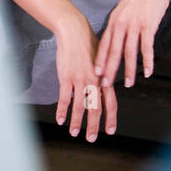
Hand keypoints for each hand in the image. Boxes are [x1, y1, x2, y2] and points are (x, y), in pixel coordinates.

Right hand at [54, 12, 116, 141]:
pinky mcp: (66, 77)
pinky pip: (64, 98)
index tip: (110, 130)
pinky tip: (60, 119)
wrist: (74, 31)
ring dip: (77, 122)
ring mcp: (80, 79)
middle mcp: (94, 81)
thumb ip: (102, 76)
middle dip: (94, 126)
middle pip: (96, 108)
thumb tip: (103, 87)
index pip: (110, 102)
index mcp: (104, 78)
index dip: (110, 118)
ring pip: (80, 106)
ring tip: (74, 133)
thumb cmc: (88, 43)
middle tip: (91, 139)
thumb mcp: (101, 59)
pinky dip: (62, 110)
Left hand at [94, 0, 170, 88]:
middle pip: (113, 51)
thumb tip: (115, 40)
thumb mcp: (124, 9)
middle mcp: (121, 23)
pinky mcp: (148, 25)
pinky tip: (149, 72)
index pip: (104, 44)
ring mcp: (134, 25)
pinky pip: (146, 47)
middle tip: (106, 85)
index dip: (99, 60)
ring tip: (129, 83)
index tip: (95, 74)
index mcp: (113, 20)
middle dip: (109, 70)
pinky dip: (148, 61)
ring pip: (129, 52)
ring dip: (129, 70)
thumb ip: (119, 24)